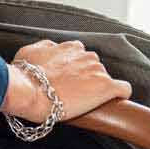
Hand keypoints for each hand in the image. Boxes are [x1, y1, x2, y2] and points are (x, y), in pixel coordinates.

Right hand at [3, 40, 131, 122]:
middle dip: (86, 78)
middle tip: (73, 93)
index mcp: (71, 48)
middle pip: (94, 67)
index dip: (75, 70)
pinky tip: (115, 102)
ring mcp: (98, 71)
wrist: (30, 92)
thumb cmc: (25, 75)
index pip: (80, 56)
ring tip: (84, 101)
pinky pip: (123, 88)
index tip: (68, 80)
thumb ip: (44, 47)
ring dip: (97, 88)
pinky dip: (120, 94)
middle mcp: (87, 55)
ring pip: (105, 78)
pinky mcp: (106, 87)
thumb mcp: (29, 52)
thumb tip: (51, 48)